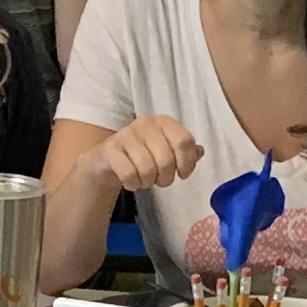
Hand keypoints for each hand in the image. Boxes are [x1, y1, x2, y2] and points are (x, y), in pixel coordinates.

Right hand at [81, 114, 206, 196]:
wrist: (106, 161)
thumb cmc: (141, 156)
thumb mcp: (166, 152)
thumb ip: (185, 151)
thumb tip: (200, 151)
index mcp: (163, 122)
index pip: (184, 140)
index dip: (187, 162)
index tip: (182, 174)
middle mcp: (145, 123)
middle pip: (166, 158)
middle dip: (166, 178)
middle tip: (160, 181)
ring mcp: (126, 134)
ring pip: (147, 168)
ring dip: (148, 182)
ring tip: (144, 180)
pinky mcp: (110, 149)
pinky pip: (129, 174)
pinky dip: (133, 184)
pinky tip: (131, 182)